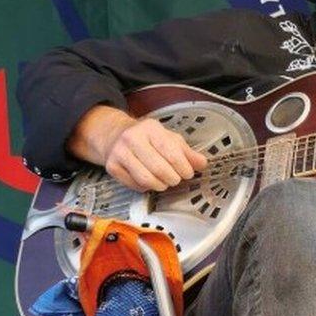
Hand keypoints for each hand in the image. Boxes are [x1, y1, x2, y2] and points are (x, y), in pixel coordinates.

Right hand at [70, 105, 207, 191]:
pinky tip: (151, 181)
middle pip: (159, 168)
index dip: (183, 167)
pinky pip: (135, 185)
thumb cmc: (146, 138)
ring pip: (146, 179)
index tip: (188, 173)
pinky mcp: (112, 167)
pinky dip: (147, 187)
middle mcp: (132, 138)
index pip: (171, 151)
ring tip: (165, 182)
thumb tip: (202, 164)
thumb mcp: (169, 138)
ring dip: (161, 185)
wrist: (115, 136)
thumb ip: (187, 152)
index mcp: (150, 128)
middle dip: (173, 178)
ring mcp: (120, 153)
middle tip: (177, 179)